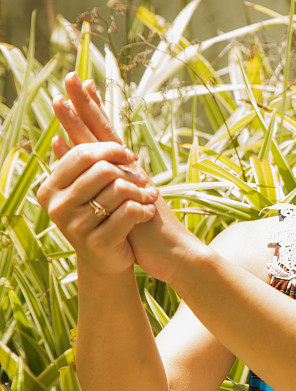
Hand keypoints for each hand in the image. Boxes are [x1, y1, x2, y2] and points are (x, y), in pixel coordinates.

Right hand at [36, 141, 158, 275]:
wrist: (108, 259)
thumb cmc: (102, 215)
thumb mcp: (89, 188)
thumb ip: (83, 161)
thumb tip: (61, 131)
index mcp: (51, 189)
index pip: (82, 154)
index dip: (111, 150)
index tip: (130, 156)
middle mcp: (57, 207)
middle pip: (103, 170)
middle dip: (130, 173)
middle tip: (144, 181)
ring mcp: (75, 227)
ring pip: (119, 190)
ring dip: (142, 192)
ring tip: (149, 197)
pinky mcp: (96, 242)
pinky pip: (129, 211)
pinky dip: (145, 209)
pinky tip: (148, 212)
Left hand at [50, 72, 206, 283]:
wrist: (175, 254)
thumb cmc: (153, 236)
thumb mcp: (131, 207)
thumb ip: (118, 189)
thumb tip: (103, 175)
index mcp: (127, 171)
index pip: (107, 134)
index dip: (95, 111)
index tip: (84, 86)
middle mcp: (127, 168)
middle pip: (102, 129)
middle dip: (86, 103)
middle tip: (71, 76)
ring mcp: (126, 177)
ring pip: (99, 142)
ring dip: (79, 120)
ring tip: (63, 96)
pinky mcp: (125, 191)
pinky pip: (99, 166)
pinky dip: (80, 153)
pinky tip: (63, 141)